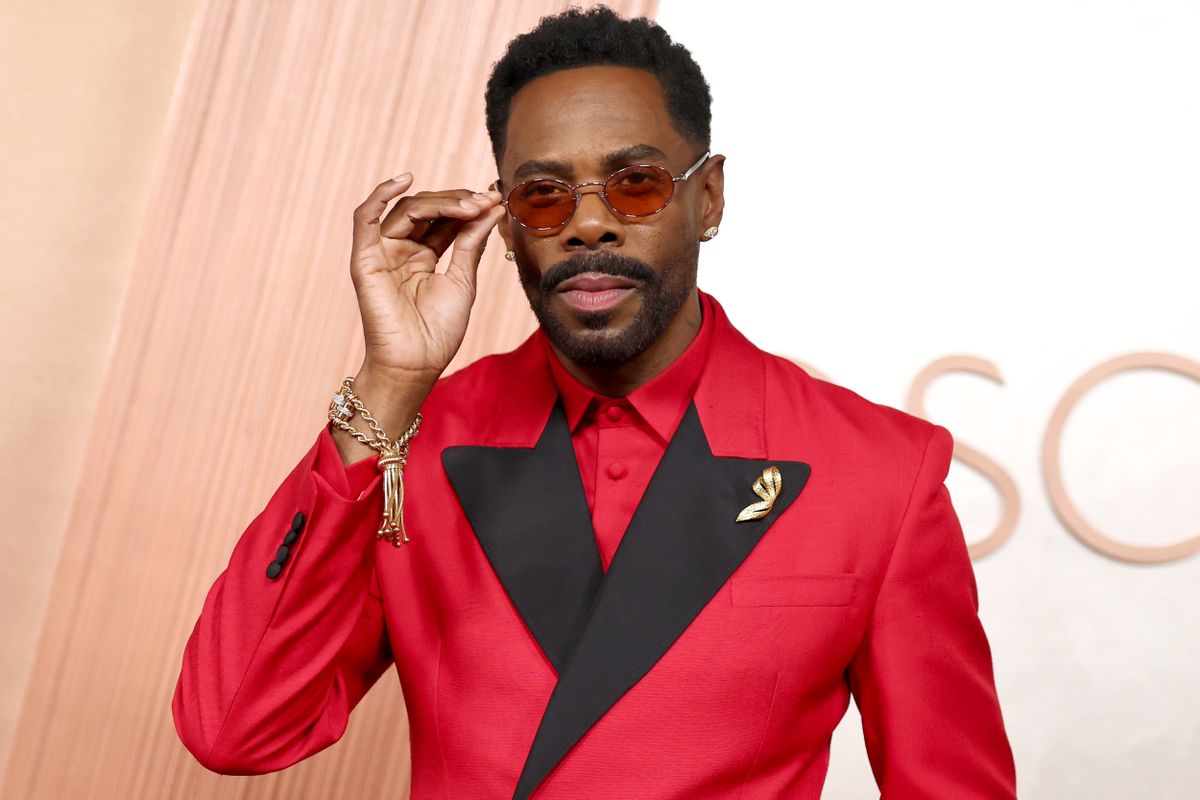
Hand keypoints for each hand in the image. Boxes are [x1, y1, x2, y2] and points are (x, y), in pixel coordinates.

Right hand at [349, 173, 506, 385]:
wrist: (417, 363)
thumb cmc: (439, 331)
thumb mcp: (463, 279)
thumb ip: (471, 242)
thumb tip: (491, 208)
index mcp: (424, 256)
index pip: (444, 219)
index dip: (468, 207)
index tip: (495, 200)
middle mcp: (402, 250)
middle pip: (427, 210)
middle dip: (457, 202)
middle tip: (484, 201)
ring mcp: (382, 252)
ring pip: (406, 209)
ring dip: (439, 201)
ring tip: (469, 204)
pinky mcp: (365, 258)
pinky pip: (365, 218)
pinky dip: (380, 195)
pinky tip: (405, 180)